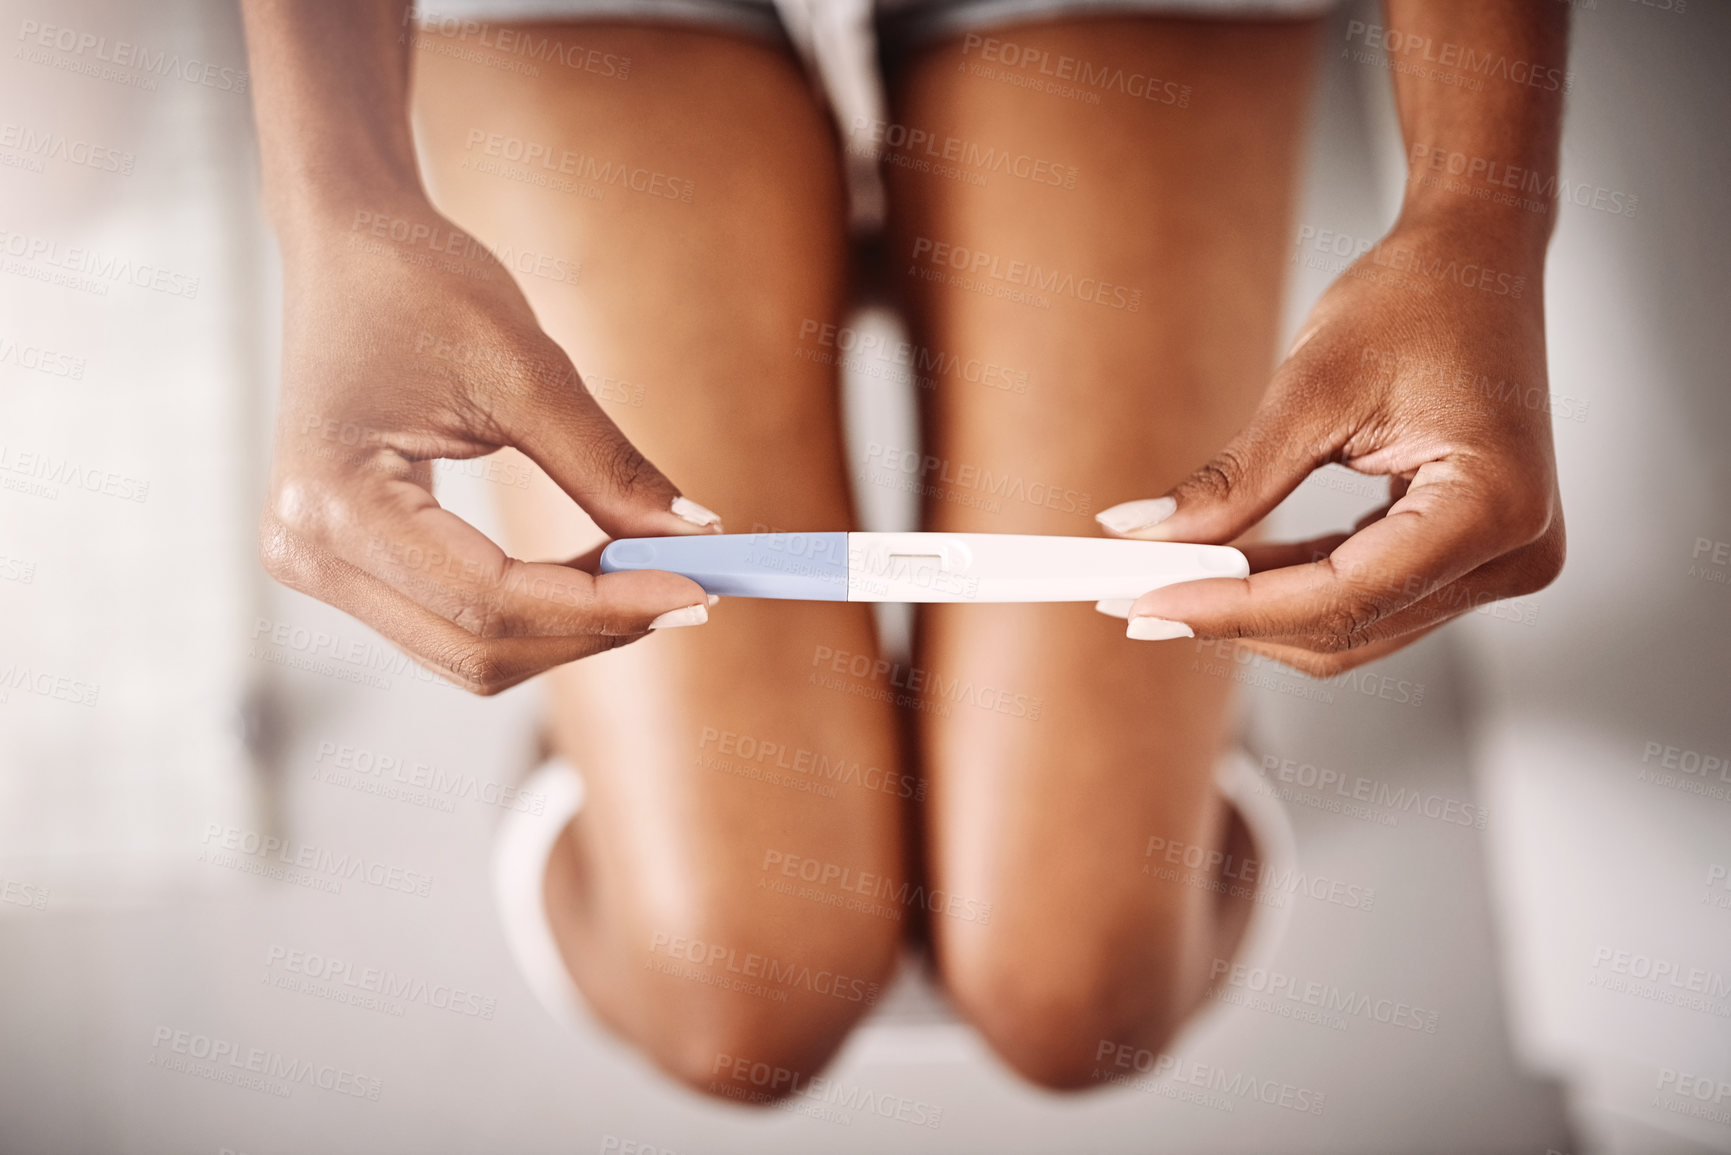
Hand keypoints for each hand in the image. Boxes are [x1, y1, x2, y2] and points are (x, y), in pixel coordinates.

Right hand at [260, 196, 721, 694]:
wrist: (347, 245)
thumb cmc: (421, 283)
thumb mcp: (529, 370)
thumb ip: (609, 470)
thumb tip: (696, 539)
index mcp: (337, 503)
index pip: (491, 602)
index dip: (604, 608)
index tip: (696, 589)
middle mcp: (309, 553)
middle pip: (478, 649)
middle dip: (593, 628)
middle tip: (691, 588)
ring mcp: (318, 565)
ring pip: (469, 653)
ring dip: (569, 628)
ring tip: (650, 573)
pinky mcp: (345, 563)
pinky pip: (454, 621)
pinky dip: (535, 610)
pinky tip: (596, 571)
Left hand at [1095, 212, 1564, 673]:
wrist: (1476, 261)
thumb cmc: (1419, 297)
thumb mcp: (1311, 389)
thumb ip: (1231, 482)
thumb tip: (1142, 535)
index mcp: (1494, 507)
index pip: (1343, 596)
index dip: (1235, 609)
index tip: (1150, 606)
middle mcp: (1516, 552)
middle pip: (1349, 626)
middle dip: (1236, 616)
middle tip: (1137, 598)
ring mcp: (1502, 561)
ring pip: (1355, 627)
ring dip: (1259, 610)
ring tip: (1169, 580)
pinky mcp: (1473, 556)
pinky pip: (1369, 598)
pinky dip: (1294, 587)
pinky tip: (1228, 567)